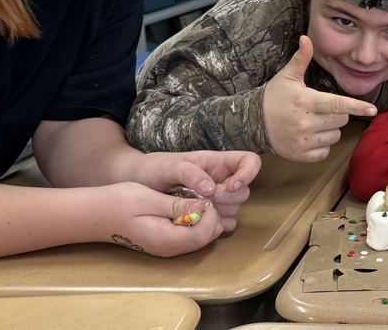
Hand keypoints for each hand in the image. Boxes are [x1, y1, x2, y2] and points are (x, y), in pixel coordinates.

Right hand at [104, 182, 228, 256]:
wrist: (98, 214)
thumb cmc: (120, 202)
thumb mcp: (149, 198)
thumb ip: (176, 205)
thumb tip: (203, 206)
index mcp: (166, 239)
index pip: (203, 235)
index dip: (211, 216)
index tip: (203, 197)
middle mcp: (170, 248)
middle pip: (207, 238)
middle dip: (211, 217)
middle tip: (201, 195)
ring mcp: (168, 247)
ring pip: (201, 237)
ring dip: (205, 218)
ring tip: (193, 197)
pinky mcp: (166, 242)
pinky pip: (190, 235)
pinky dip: (196, 221)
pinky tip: (187, 205)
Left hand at [130, 150, 260, 230]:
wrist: (137, 185)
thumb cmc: (153, 168)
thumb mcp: (168, 166)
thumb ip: (190, 173)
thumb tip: (211, 188)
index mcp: (216, 163)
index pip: (249, 161)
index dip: (249, 173)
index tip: (232, 186)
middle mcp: (221, 180)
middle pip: (244, 191)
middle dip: (228, 198)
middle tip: (204, 200)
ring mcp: (216, 199)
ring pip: (235, 209)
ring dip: (219, 213)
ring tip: (195, 209)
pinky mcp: (209, 215)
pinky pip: (224, 224)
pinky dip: (215, 226)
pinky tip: (197, 222)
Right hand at [262, 35, 377, 161]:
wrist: (252, 122)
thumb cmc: (274, 96)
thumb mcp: (287, 76)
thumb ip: (301, 58)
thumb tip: (307, 38)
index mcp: (306, 100)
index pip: (337, 104)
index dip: (356, 106)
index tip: (373, 109)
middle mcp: (306, 122)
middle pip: (341, 120)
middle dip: (337, 114)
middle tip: (320, 109)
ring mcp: (304, 140)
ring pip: (335, 135)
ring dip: (330, 129)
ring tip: (313, 122)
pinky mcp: (301, 155)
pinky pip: (326, 151)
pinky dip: (322, 144)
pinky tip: (309, 136)